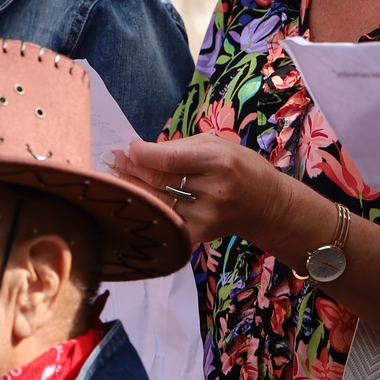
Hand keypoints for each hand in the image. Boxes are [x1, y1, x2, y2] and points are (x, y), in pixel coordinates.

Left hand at [110, 133, 287, 246]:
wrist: (267, 206)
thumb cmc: (241, 168)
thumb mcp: (218, 145)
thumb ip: (181, 148)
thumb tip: (143, 151)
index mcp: (218, 162)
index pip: (167, 159)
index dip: (141, 154)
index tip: (128, 148)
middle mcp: (212, 191)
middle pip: (158, 180)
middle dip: (131, 168)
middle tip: (113, 159)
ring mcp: (205, 216)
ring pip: (157, 201)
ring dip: (133, 187)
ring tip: (117, 175)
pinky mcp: (199, 234)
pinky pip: (166, 218)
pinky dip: (148, 206)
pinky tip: (134, 196)